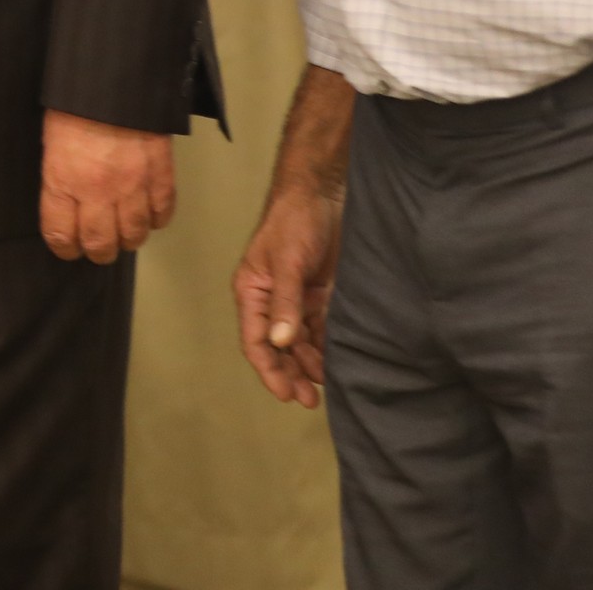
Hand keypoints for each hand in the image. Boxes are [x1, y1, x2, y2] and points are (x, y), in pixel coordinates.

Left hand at [38, 110, 173, 264]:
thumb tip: (65, 203)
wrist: (113, 78)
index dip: (63, 247)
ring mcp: (132, 185)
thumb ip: (59, 177)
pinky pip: (162, 213)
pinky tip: (149, 213)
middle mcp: (97, 191)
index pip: (60, 235)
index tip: (66, 246)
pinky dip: (156, 218)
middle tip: (99, 245)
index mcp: (62, 181)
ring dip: (129, 238)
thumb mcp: (51, 142)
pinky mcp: (160, 174)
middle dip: (98, 251)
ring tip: (124, 232)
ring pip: (135, 235)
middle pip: (101, 245)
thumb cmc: (75, 103)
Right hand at [234, 182, 339, 407]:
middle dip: (291, 374)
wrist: (325, 192)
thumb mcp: (287, 260)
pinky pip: (322, 329)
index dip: (269, 370)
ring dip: (310, 364)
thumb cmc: (295, 221)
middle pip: (278, 348)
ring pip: (301, 343)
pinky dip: (327, 347)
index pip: (255, 340)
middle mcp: (273, 301)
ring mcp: (298, 299)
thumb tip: (282, 343)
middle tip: (310, 400)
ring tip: (327, 384)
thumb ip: (286, 302)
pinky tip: (338, 361)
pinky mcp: (321, 295)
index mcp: (253, 292)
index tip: (286, 394)